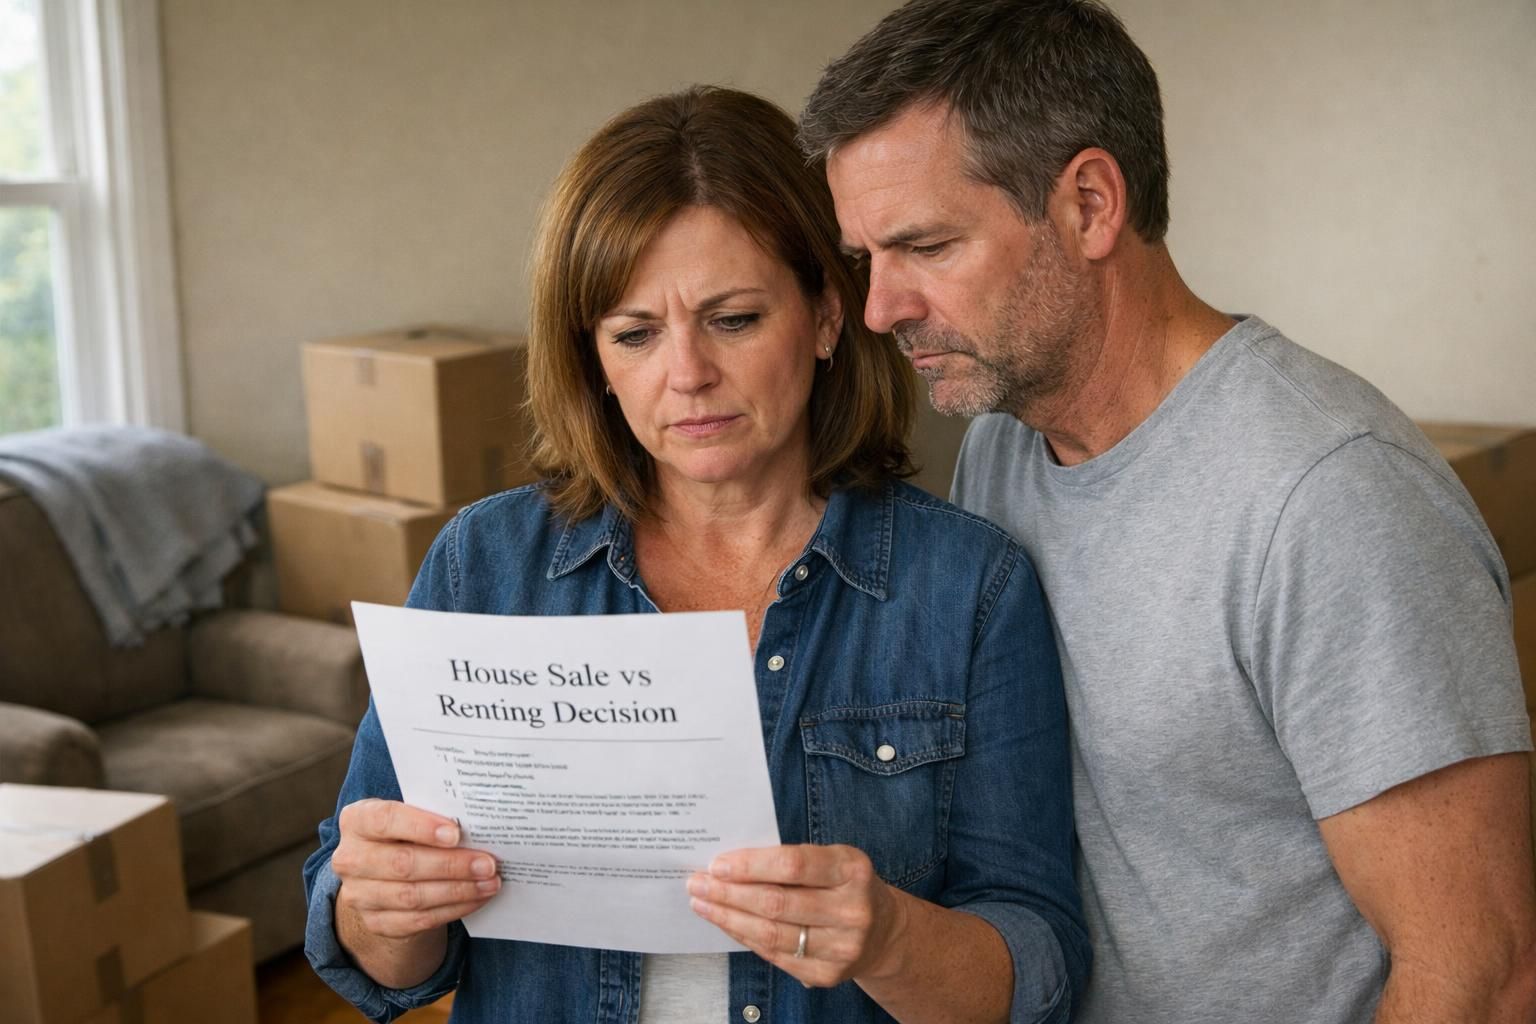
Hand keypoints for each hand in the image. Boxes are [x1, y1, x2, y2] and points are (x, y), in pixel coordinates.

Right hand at [332, 798, 500, 941]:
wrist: (385, 874)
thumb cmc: (406, 834)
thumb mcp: (411, 816)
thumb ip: (433, 816)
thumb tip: (479, 824)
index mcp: (357, 820)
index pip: (385, 820)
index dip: (421, 826)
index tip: (456, 833)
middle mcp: (351, 858)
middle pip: (403, 863)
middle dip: (451, 865)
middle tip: (488, 863)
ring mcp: (359, 895)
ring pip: (412, 896)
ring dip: (458, 890)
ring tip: (490, 882)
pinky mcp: (376, 922)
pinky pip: (418, 920)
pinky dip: (453, 909)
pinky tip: (477, 899)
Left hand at [687, 844, 908, 987]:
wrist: (883, 932)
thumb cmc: (845, 885)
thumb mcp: (833, 860)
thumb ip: (791, 861)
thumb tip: (729, 865)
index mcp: (852, 870)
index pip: (793, 865)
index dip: (750, 865)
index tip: (717, 864)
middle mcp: (852, 910)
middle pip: (776, 903)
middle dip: (728, 893)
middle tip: (697, 883)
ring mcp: (842, 947)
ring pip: (770, 934)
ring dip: (728, 918)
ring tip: (702, 904)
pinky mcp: (828, 974)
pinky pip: (774, 955)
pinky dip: (745, 938)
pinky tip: (727, 924)